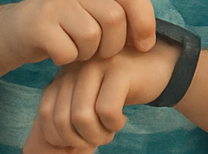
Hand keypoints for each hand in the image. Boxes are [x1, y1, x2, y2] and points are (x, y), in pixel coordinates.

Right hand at [14, 0, 156, 65]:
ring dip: (88, 54)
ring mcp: (56, 1)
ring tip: (78, 50)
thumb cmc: (66, 25)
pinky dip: (68, 60)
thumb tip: (149, 39)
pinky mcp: (39, 24)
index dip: (145, 24)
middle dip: (113, 45)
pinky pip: (69, 52)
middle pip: (115, 19)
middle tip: (99, 51)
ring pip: (93, 37)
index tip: (143, 46)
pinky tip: (60, 53)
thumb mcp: (94, 10)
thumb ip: (122, 15)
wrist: (16, 30)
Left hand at [29, 39, 180, 149]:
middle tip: (100, 137)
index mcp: (65, 73)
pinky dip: (114, 125)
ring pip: (82, 117)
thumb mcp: (89, 99)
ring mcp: (97, 64)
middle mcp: (77, 65)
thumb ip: (69, 112)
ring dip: (98, 135)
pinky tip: (122, 119)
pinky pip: (106, 111)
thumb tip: (53, 143)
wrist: (161, 66)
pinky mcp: (119, 70)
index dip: (61, 137)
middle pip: (62, 119)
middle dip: (81, 140)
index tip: (81, 140)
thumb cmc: (121, 90)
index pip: (46, 113)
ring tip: (110, 130)